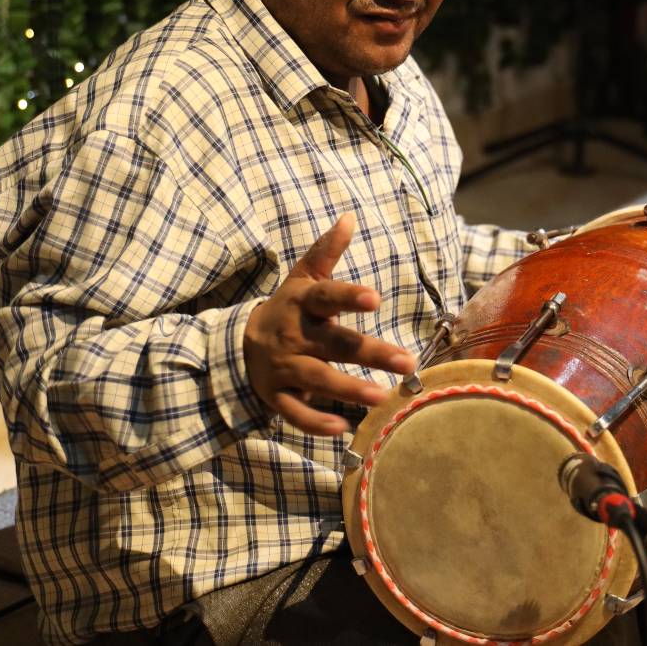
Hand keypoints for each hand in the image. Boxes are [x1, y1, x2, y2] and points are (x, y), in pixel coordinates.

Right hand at [243, 214, 416, 435]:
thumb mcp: (302, 278)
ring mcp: (284, 368)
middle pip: (334, 344)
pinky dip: (316, 423)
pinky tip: (343, 429)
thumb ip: (326, 251)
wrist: (239, 344)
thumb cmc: (288, 308)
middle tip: (407, 362)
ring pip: (317, 379)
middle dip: (370, 352)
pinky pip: (296, 413)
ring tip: (381, 397)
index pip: (326, 297)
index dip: (348, 297)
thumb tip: (350, 217)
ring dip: (348, 390)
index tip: (375, 299)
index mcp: (302, 304)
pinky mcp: (277, 397)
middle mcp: (293, 335)